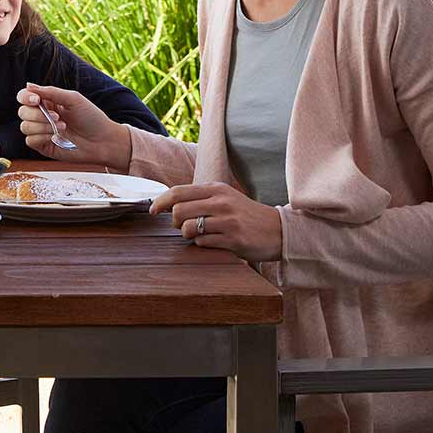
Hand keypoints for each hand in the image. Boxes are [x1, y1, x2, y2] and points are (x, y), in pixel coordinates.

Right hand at [16, 83, 132, 169]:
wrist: (103, 141)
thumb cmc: (91, 118)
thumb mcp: (73, 99)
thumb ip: (50, 92)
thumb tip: (28, 85)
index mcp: (48, 102)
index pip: (24, 96)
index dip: (25, 97)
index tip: (36, 100)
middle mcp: (42, 116)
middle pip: (22, 112)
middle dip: (38, 114)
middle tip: (57, 117)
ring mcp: (41, 132)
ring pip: (24, 126)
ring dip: (42, 126)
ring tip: (62, 127)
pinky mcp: (43, 146)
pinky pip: (30, 140)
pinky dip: (41, 137)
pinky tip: (54, 137)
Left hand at [151, 182, 282, 262]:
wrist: (280, 230)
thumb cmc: (246, 215)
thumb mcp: (225, 198)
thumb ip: (201, 198)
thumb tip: (169, 203)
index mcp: (216, 189)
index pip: (178, 192)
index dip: (161, 202)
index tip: (152, 210)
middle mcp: (221, 202)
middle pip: (178, 211)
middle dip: (174, 222)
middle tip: (181, 226)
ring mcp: (228, 221)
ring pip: (188, 228)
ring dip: (187, 235)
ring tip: (198, 235)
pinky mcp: (234, 239)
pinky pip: (202, 242)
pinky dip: (201, 244)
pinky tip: (213, 242)